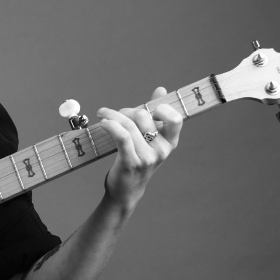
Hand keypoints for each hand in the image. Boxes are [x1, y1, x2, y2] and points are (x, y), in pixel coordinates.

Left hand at [97, 86, 182, 209]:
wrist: (126, 190)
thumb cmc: (137, 160)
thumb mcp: (149, 139)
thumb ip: (155, 115)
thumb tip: (161, 90)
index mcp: (170, 143)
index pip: (175, 119)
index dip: (162, 109)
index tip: (147, 108)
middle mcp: (162, 150)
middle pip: (143, 116)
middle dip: (126, 111)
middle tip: (115, 115)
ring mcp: (147, 158)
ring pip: (129, 125)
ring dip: (112, 115)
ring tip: (103, 115)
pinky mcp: (131, 163)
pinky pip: (121, 136)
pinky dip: (111, 125)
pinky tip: (103, 122)